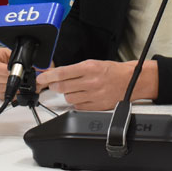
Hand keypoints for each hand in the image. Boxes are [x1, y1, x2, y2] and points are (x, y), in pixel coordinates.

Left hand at [36, 59, 156, 110]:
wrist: (131, 81)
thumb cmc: (112, 71)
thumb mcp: (93, 64)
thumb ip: (75, 69)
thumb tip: (56, 74)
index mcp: (89, 67)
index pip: (62, 73)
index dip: (48, 77)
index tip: (41, 78)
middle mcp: (91, 81)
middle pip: (62, 87)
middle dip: (55, 86)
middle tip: (54, 84)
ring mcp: (94, 95)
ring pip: (69, 98)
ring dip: (67, 94)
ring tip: (76, 89)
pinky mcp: (97, 106)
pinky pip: (78, 106)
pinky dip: (77, 102)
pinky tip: (83, 96)